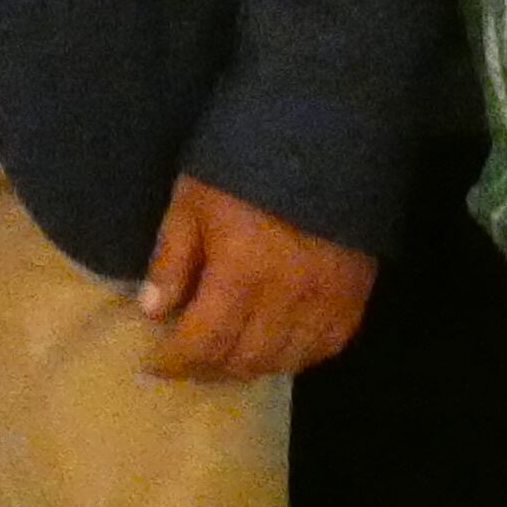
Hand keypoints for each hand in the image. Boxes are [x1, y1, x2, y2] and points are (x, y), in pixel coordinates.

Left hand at [135, 176, 377, 382]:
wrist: (321, 137)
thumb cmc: (242, 167)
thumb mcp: (191, 202)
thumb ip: (172, 260)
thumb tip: (152, 313)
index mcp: (241, 273)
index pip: (203, 342)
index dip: (175, 362)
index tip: (154, 366)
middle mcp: (287, 298)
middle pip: (244, 360)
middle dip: (209, 369)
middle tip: (187, 363)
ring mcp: (326, 301)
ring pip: (285, 361)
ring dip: (250, 367)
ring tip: (225, 358)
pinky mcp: (355, 297)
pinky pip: (325, 347)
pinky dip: (295, 356)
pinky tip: (275, 346)